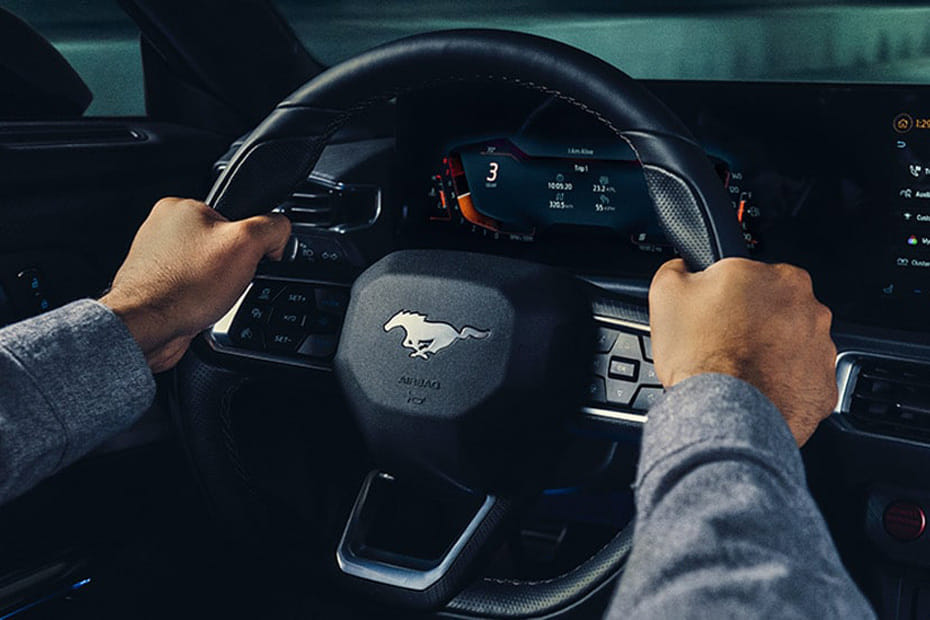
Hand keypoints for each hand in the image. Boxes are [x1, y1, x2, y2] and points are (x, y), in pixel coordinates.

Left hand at [100, 198, 290, 372]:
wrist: (148, 328)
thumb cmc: (184, 287)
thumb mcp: (247, 244)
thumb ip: (272, 227)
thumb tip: (280, 230)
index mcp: (181, 206)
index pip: (235, 214)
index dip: (251, 237)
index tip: (253, 256)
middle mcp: (163, 228)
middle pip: (223, 243)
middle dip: (234, 265)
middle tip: (231, 278)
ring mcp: (157, 258)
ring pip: (209, 268)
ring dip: (217, 284)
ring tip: (211, 294)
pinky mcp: (156, 285)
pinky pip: (194, 288)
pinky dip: (202, 299)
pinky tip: (200, 305)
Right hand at [648, 258, 836, 445]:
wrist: (723, 413)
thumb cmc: (701, 356)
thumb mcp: (667, 293)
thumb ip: (679, 269)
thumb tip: (683, 268)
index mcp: (779, 278)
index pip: (752, 274)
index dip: (728, 293)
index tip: (715, 310)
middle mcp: (810, 309)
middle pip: (776, 308)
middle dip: (754, 321)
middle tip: (723, 340)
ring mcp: (821, 349)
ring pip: (792, 342)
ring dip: (770, 351)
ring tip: (737, 368)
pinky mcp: (823, 386)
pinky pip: (801, 378)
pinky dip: (781, 382)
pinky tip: (755, 387)